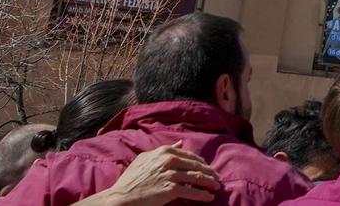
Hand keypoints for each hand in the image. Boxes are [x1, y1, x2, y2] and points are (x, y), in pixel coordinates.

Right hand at [101, 144, 218, 205]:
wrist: (122, 197)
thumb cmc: (131, 179)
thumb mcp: (146, 158)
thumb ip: (164, 149)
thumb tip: (181, 143)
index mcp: (165, 151)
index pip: (190, 156)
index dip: (201, 162)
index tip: (208, 168)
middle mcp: (170, 160)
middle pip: (196, 166)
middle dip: (209, 172)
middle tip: (217, 178)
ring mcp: (171, 174)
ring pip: (197, 178)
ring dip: (209, 183)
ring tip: (216, 187)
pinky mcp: (171, 189)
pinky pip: (191, 191)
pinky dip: (202, 195)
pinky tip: (208, 197)